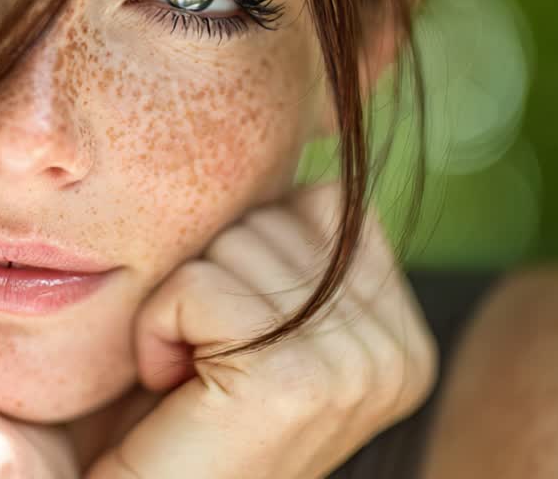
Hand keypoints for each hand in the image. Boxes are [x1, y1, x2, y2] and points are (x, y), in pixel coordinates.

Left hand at [86, 182, 437, 478]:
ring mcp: (356, 366)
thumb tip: (313, 140)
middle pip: (271, 215)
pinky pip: (194, 285)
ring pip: (231, 243)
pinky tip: (171, 389)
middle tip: (205, 365)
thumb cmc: (182, 418)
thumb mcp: (255, 315)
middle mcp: (398, 352)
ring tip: (191, 380)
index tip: (232, 336)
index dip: (245, 252)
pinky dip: (155, 330)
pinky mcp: (293, 378)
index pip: (317, 199)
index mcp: (402, 334)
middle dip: (211, 277)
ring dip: (179, 306)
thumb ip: (290, 245)